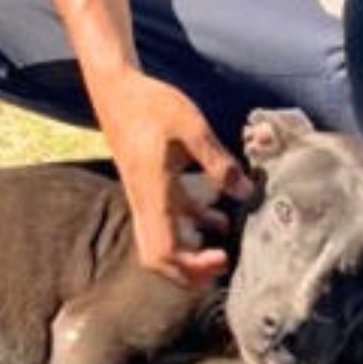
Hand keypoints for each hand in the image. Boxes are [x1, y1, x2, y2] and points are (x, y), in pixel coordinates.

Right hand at [92, 70, 253, 285]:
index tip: (222, 259)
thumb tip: (245, 193)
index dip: (191, 267)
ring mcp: (143, 196)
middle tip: (220, 270)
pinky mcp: (148, 187)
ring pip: (160, 242)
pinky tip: (218, 220)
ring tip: (222, 255)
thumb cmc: (151, 104)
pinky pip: (167, 219)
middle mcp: (144, 201)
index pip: (164, 251)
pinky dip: (191, 227)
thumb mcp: (192, 127)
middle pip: (157, 257)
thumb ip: (218, 162)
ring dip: (189, 255)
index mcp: (153, 193)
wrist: (116, 89)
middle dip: (186, 274)